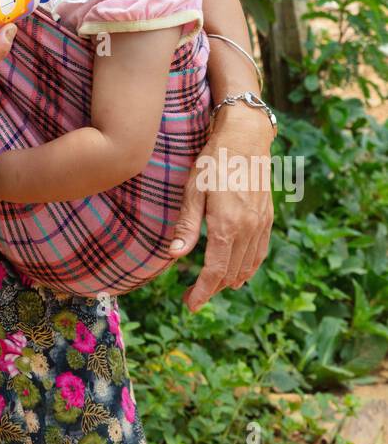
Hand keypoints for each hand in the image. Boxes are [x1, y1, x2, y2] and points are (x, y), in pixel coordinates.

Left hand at [167, 107, 274, 311]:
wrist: (246, 138)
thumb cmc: (213, 161)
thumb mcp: (193, 190)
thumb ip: (187, 226)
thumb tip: (175, 256)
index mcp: (227, 225)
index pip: (215, 271)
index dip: (202, 292)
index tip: (190, 305)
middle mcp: (248, 229)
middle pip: (230, 273)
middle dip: (211, 289)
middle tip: (192, 296)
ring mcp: (261, 225)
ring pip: (247, 267)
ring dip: (229, 281)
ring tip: (210, 286)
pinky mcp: (267, 218)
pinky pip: (260, 253)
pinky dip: (248, 268)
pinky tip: (238, 273)